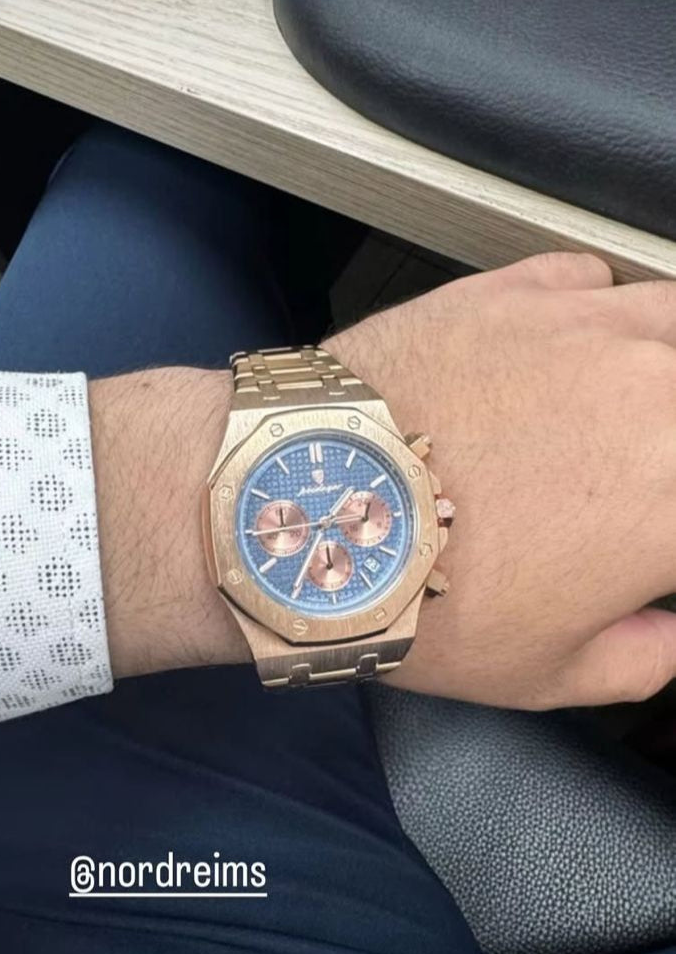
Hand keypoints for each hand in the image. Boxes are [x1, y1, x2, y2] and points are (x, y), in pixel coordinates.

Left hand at [327, 252, 675, 708]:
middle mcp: (658, 400)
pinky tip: (572, 350)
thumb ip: (643, 659)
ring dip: (658, 369)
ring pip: (673, 322)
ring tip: (624, 406)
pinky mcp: (523, 290)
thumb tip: (670, 637)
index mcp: (674, 501)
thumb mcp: (545, 674)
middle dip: (665, 453)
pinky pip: (598, 280)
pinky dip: (601, 312)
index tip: (649, 548)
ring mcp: (592, 331)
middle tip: (628, 482)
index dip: (666, 533)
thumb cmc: (423, 601)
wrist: (312, 513)